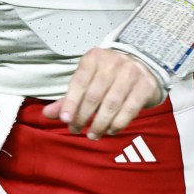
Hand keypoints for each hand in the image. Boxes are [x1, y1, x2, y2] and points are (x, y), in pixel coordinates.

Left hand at [42, 47, 163, 139]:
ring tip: (92, 134)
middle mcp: (113, 62)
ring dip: (100, 123)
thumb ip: (69, 97)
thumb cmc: (108, 75)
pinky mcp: (145, 85)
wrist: (142, 65)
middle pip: (94, 95)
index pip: (79, 82)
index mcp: (94, 58)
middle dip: (83, 116)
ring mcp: (131, 73)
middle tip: (76, 129)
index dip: (71, 102)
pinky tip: (110, 130)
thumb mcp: (87, 80)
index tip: (64, 119)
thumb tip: (47, 114)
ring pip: (112, 104)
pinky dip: (118, 123)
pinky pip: (130, 109)